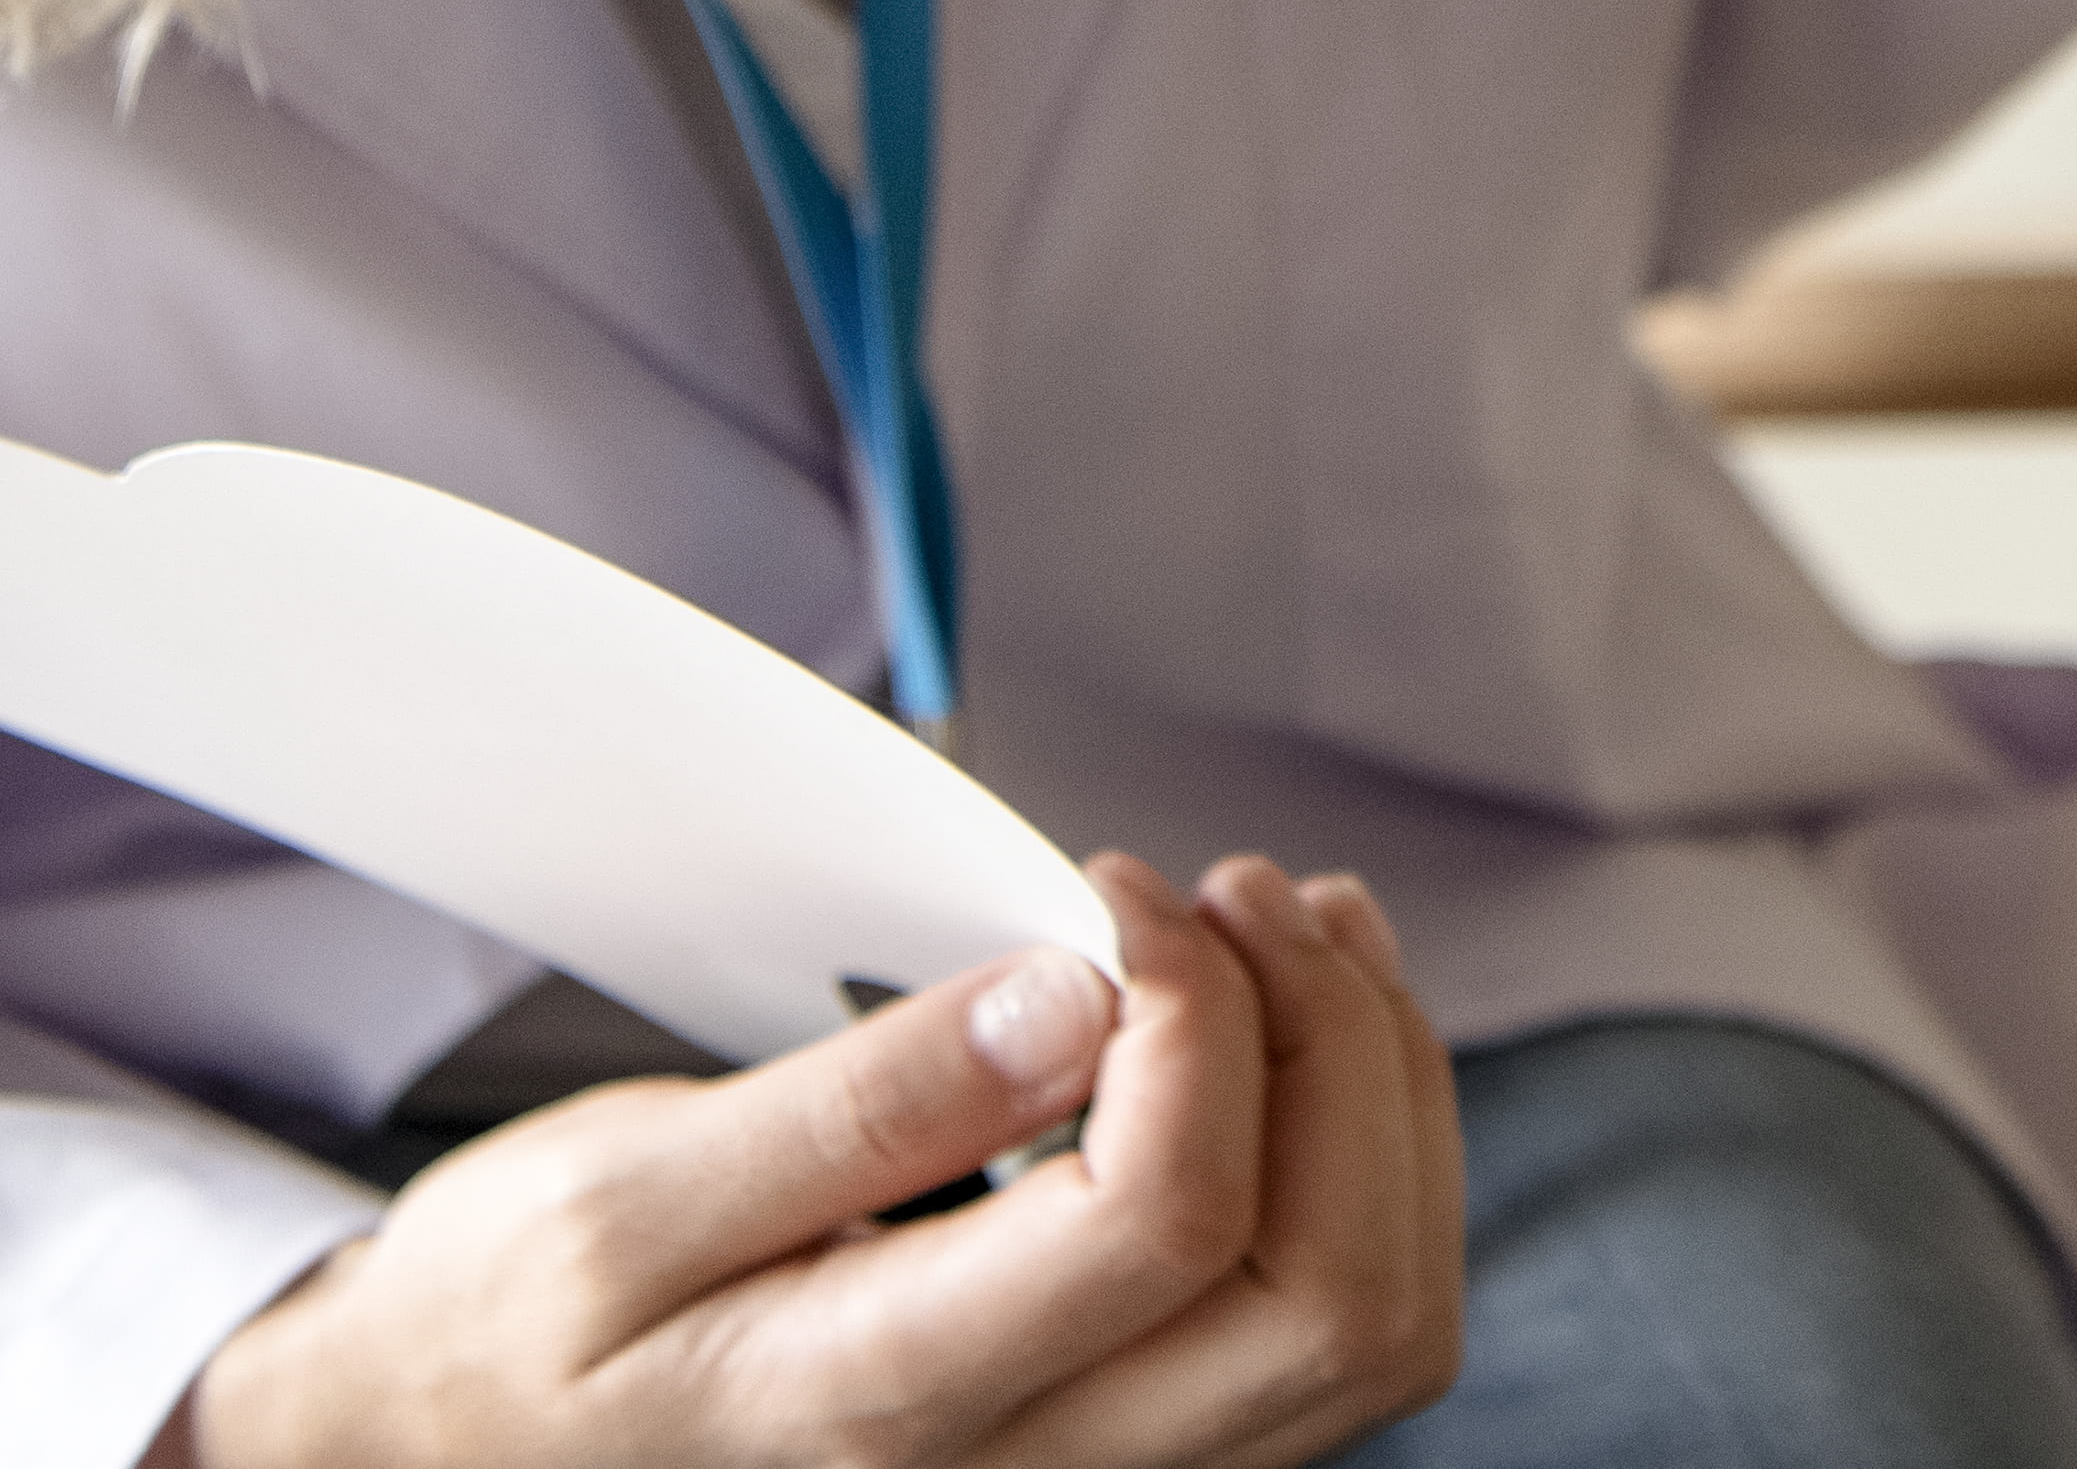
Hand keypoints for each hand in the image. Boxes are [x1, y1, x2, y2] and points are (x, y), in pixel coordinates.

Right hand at [183, 853, 1459, 1468]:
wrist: (469, 1442)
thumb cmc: (525, 1319)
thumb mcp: (620, 1199)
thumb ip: (859, 1108)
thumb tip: (1080, 997)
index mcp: (883, 1412)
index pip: (1163, 1222)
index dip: (1193, 1010)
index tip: (1112, 891)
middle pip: (1336, 1298)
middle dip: (1332, 1045)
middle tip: (1232, 889)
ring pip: (1380, 1319)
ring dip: (1377, 1088)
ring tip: (1287, 925)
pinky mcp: (1148, 1440)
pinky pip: (1341, 1317)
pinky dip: (1368, 1146)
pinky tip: (1291, 1017)